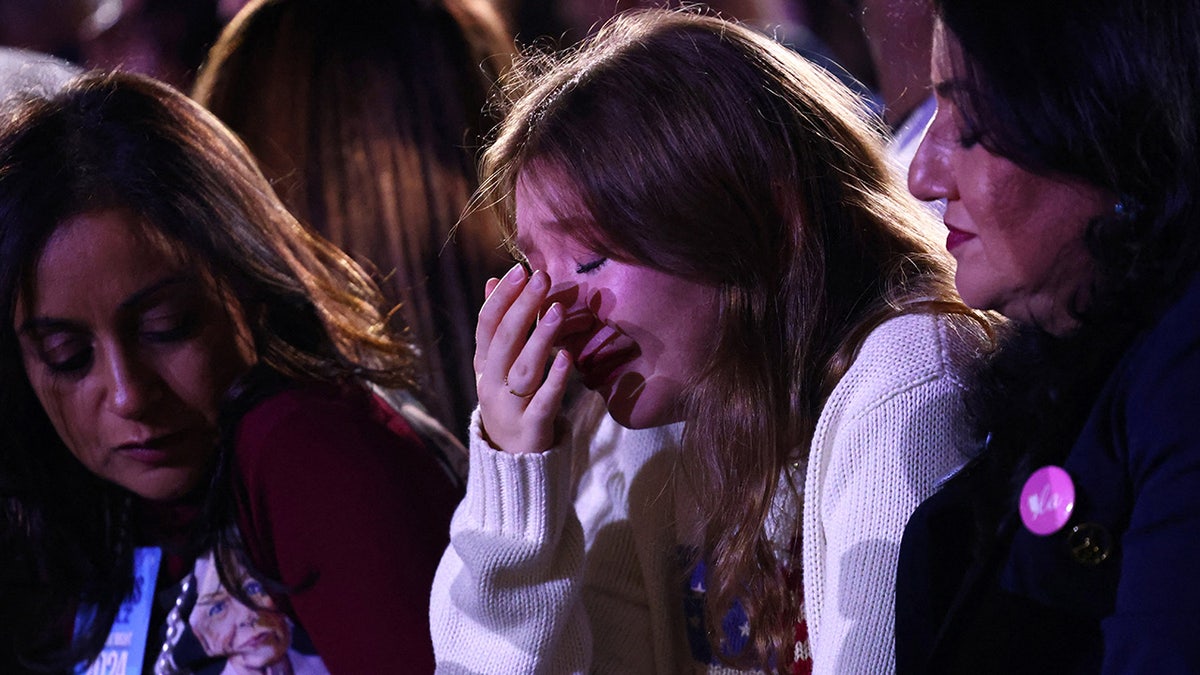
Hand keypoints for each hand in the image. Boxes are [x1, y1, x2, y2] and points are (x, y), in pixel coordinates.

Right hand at [474, 263, 571, 453]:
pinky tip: (568, 357)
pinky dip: (555, 379)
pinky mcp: (531, 428)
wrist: (512, 462)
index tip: (519, 270)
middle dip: (522, 307)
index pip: (487, 325)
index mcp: (484, 365)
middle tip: (541, 278)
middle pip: (504, 341)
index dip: (502, 297)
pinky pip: (543, 401)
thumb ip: (498, 325)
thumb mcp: (498, 364)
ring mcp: (509, 407)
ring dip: (540, 337)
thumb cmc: (511, 401)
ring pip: (523, 368)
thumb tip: (492, 279)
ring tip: (557, 309)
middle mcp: (492, 383)